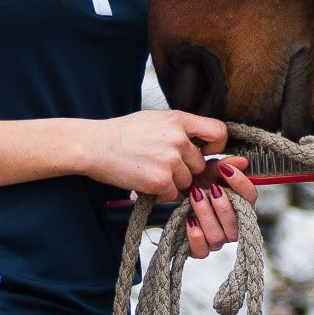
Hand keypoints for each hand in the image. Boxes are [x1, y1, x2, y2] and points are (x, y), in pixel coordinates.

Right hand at [93, 110, 227, 198]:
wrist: (95, 145)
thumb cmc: (122, 134)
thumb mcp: (155, 120)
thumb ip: (179, 130)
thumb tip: (201, 145)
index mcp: (178, 119)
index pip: (218, 132)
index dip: (216, 146)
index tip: (204, 152)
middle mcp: (178, 138)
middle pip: (200, 164)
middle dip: (186, 171)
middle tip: (163, 167)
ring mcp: (171, 160)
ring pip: (187, 182)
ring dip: (172, 183)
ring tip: (149, 172)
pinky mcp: (161, 180)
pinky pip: (173, 194)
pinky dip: (160, 193)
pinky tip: (144, 182)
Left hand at [185, 156, 257, 259]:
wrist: (179, 192)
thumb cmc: (200, 181)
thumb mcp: (211, 170)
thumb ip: (226, 165)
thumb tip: (244, 161)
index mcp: (241, 205)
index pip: (251, 198)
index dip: (240, 184)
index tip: (225, 169)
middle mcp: (233, 227)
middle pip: (236, 224)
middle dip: (222, 205)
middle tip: (210, 188)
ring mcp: (218, 240)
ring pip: (218, 238)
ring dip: (206, 215)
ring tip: (195, 196)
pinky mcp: (201, 249)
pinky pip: (202, 251)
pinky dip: (195, 236)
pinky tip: (189, 218)